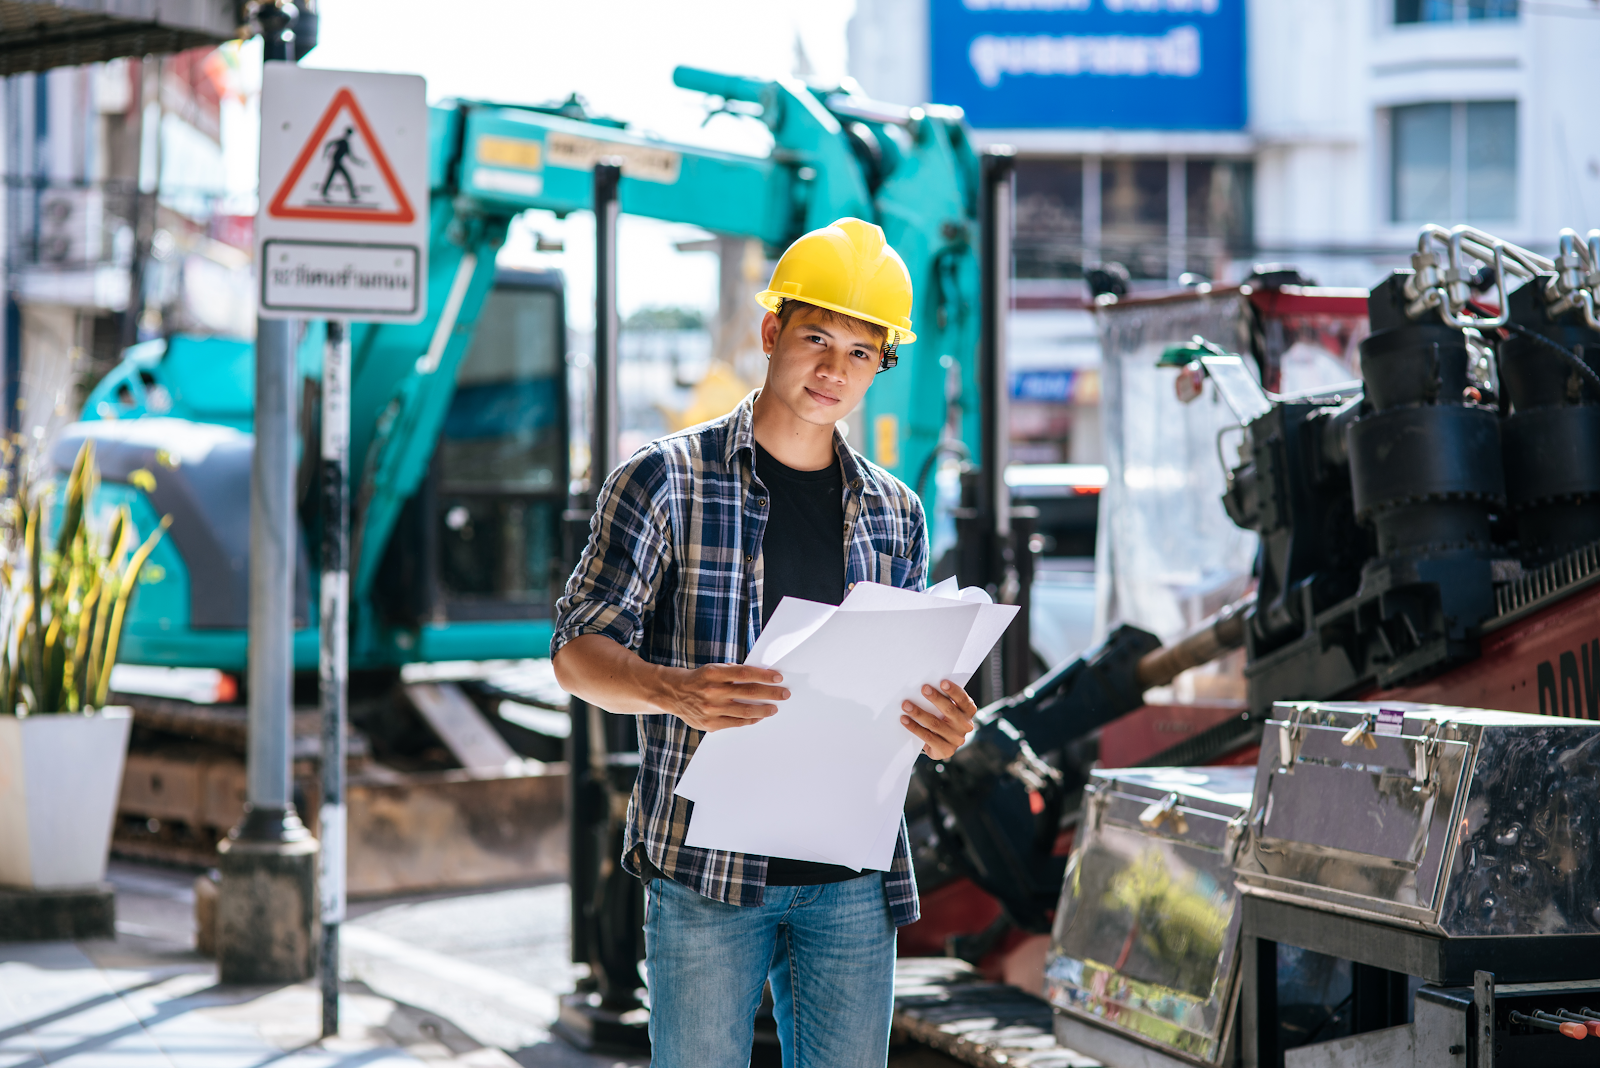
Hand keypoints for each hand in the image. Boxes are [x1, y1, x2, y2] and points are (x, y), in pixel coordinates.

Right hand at [656, 664, 788, 731]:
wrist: (672, 693)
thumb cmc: (699, 679)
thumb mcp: (713, 669)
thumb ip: (733, 673)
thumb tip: (760, 676)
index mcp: (714, 673)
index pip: (745, 673)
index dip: (764, 676)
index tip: (778, 678)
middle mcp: (712, 691)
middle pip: (749, 693)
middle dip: (771, 694)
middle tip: (784, 694)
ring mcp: (711, 709)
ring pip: (745, 711)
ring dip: (763, 710)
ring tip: (774, 708)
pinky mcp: (709, 724)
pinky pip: (735, 723)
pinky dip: (749, 720)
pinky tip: (758, 717)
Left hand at [900, 680, 978, 759]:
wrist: (942, 745)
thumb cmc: (943, 720)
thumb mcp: (947, 710)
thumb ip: (943, 699)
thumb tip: (924, 686)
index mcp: (968, 712)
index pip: (963, 700)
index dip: (954, 690)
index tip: (942, 682)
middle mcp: (965, 725)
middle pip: (949, 710)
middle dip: (935, 698)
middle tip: (923, 689)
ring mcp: (956, 739)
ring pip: (935, 724)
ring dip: (919, 713)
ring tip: (906, 705)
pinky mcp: (946, 750)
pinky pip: (927, 737)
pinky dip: (914, 727)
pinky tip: (905, 720)